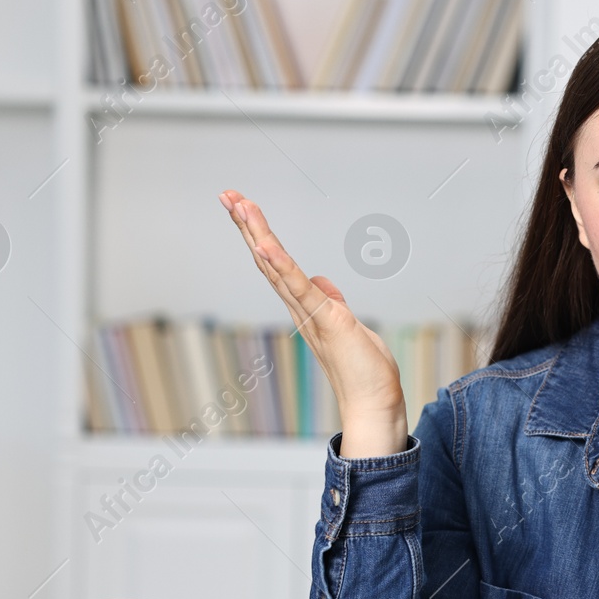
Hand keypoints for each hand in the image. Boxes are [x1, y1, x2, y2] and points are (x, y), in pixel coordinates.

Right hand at [219, 190, 407, 456]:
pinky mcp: (325, 319)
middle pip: (268, 260)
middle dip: (248, 226)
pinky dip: (281, 265)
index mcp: (306, 307)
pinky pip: (299, 287)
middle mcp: (300, 309)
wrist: (372, 403)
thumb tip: (323, 283)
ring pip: (277, 267)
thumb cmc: (364, 371)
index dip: (260, 235)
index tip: (244, 207)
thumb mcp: (349, 325)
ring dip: (258, 234)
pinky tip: (265, 244)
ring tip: (238, 204)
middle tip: (226, 195)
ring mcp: (309, 314)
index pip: (278, 264)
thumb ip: (332, 303)